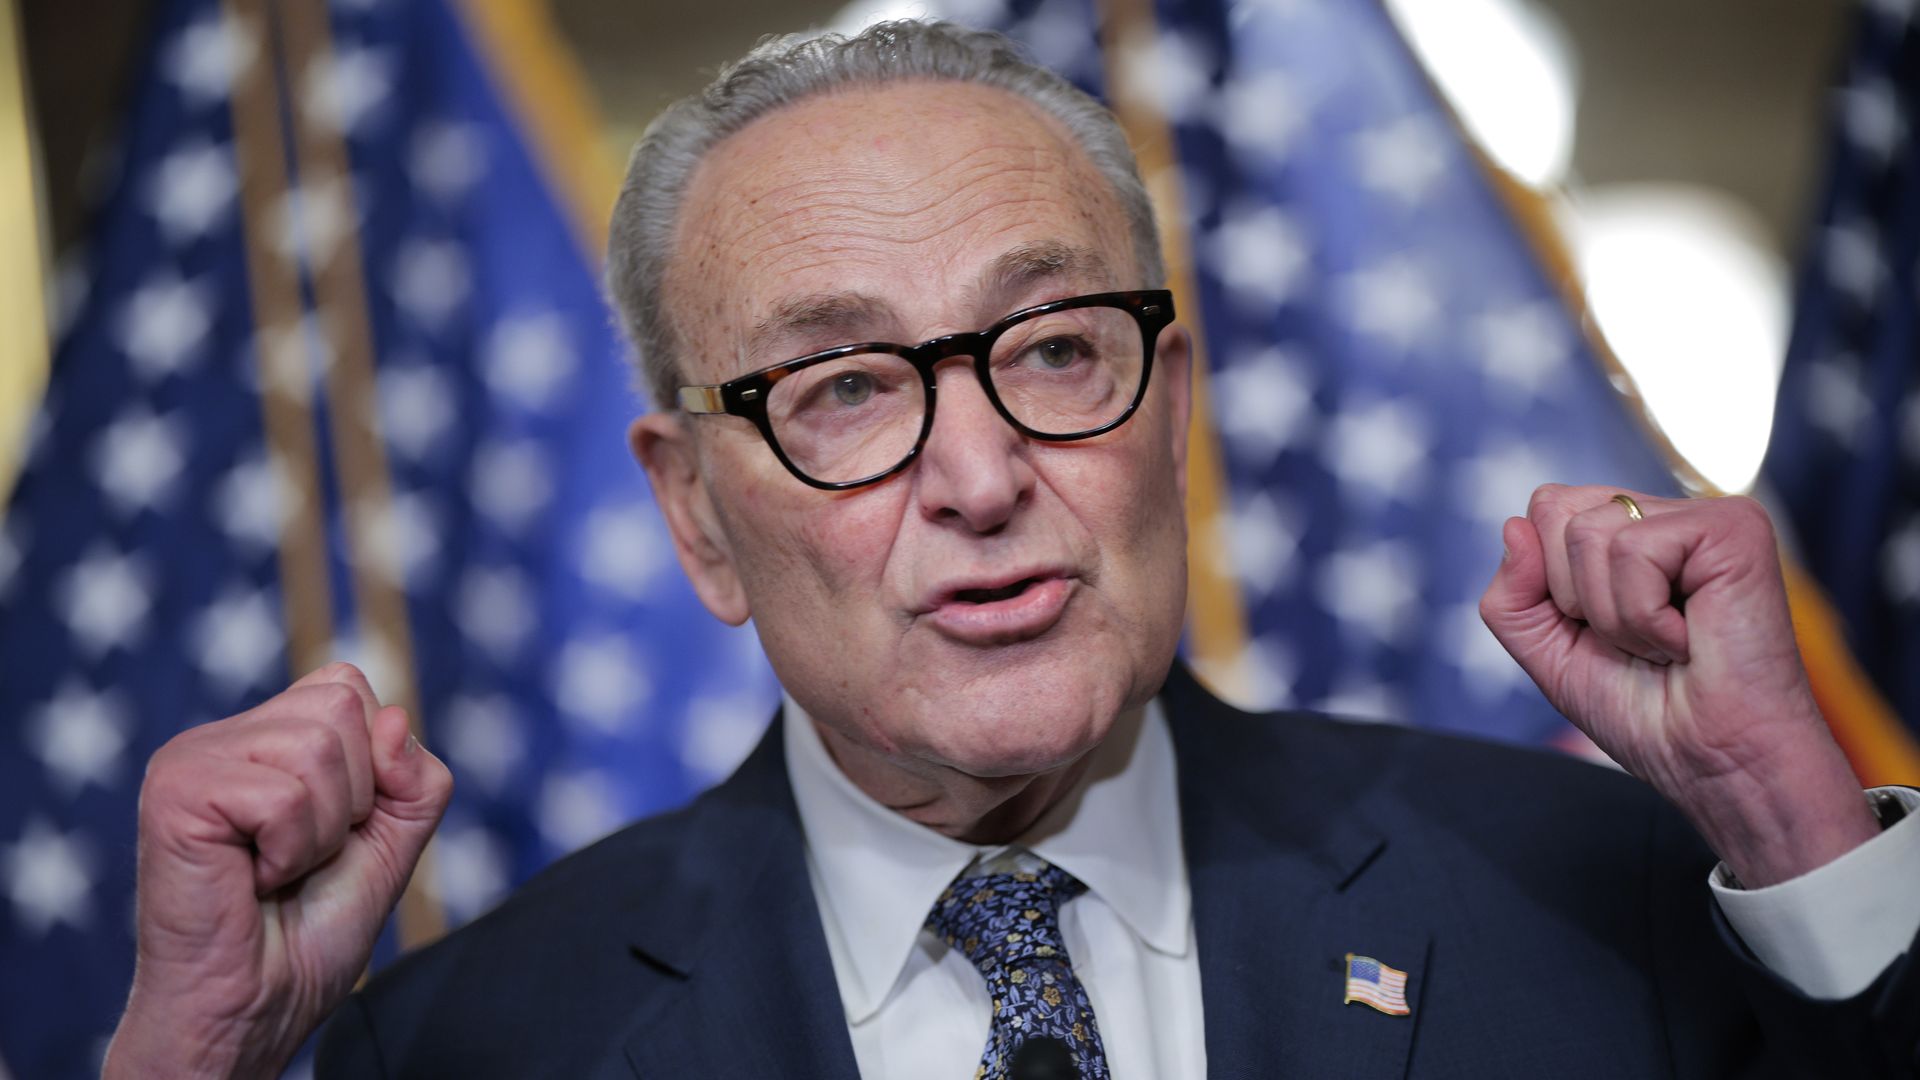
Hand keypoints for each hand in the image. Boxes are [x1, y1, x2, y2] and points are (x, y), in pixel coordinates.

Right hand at [103, 663, 452, 1078]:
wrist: (254, 1010)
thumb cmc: (310, 933)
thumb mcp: (392, 842)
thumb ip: (413, 777)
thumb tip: (395, 718)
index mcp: (264, 736)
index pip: (349, 686)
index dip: (374, 764)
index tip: (338, 830)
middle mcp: (222, 736)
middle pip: (342, 704)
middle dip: (352, 796)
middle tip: (302, 856)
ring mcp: (192, 758)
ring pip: (319, 746)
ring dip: (320, 831)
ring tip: (275, 870)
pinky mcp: (175, 791)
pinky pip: (284, 796)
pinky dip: (289, 851)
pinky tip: (250, 881)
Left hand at [1479, 485, 1877, 886]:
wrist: (1715, 763)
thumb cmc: (1647, 714)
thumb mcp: (1549, 653)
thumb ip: (1513, 594)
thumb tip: (1512, 525)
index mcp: (1628, 534)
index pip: (1544, 510)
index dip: (1547, 583)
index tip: (1600, 633)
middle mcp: (1665, 515)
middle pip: (1554, 509)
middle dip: (1573, 597)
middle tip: (1637, 641)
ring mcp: (1702, 517)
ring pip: (1588, 533)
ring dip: (1613, 616)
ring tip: (1666, 645)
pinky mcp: (1733, 527)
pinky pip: (1633, 550)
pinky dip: (1644, 616)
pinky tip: (1689, 640)